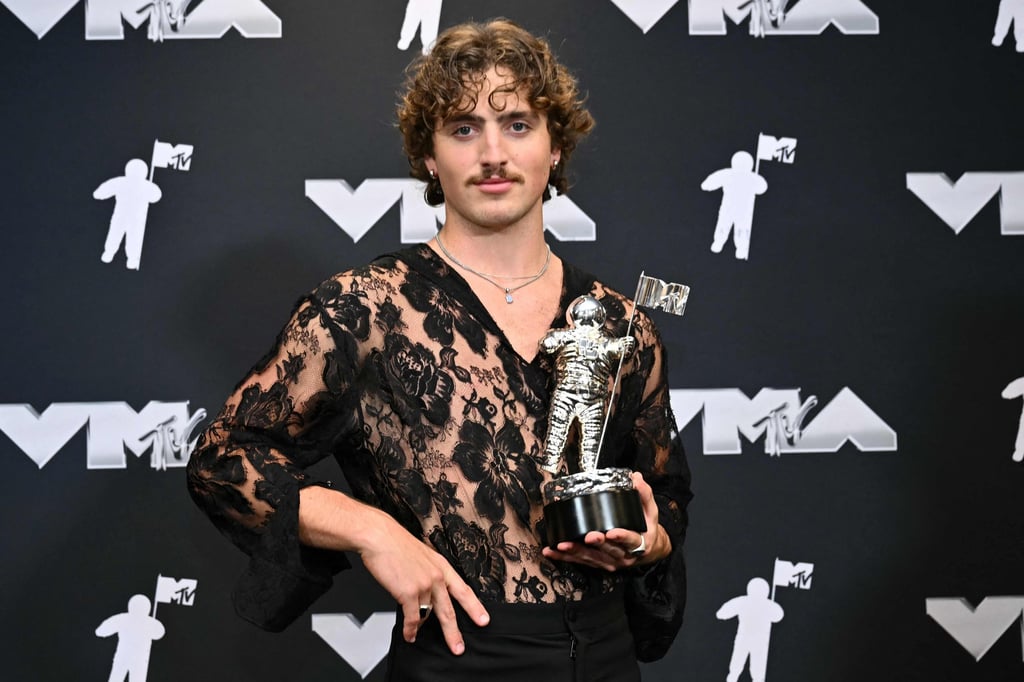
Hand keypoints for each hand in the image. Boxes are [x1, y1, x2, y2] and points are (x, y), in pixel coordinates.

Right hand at [358, 518, 489, 654]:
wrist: (380, 537)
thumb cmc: (396, 544)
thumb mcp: (422, 555)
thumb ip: (429, 574)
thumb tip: (427, 594)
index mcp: (442, 566)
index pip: (463, 590)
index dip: (474, 607)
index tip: (483, 620)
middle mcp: (436, 577)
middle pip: (449, 610)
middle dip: (454, 632)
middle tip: (458, 648)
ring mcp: (424, 585)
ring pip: (427, 615)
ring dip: (421, 629)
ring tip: (416, 637)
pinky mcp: (409, 592)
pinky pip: (412, 617)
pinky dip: (410, 629)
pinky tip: (409, 635)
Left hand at [541, 472, 670, 570]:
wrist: (648, 550)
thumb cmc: (646, 528)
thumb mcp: (650, 512)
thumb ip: (644, 494)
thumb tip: (636, 477)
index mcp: (639, 543)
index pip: (631, 540)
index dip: (621, 537)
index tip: (611, 532)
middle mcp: (624, 555)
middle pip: (609, 550)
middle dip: (597, 544)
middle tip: (587, 536)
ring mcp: (610, 562)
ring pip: (592, 558)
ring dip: (576, 552)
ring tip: (562, 545)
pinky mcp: (599, 564)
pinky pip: (581, 561)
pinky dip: (565, 558)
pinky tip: (552, 552)